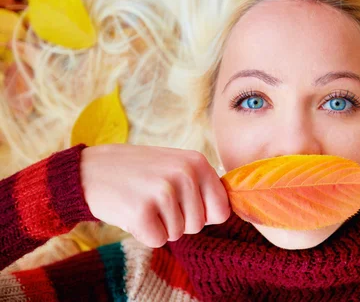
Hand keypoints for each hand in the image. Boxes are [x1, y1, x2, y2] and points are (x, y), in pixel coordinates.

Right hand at [80, 144, 230, 247]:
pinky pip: (157, 240)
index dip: (203, 215)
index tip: (184, 204)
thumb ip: (202, 185)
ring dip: (159, 225)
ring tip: (143, 202)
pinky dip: (144, 233)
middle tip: (155, 199)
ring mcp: (163, 192)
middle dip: (178, 220)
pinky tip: (132, 211)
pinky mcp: (142, 211)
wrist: (91, 170)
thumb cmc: (139, 172)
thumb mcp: (176, 165)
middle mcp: (185, 174)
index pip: (222, 209)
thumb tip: (225, 211)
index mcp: (198, 162)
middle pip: (198, 225)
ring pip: (177, 233)